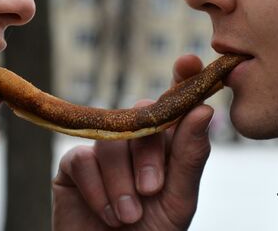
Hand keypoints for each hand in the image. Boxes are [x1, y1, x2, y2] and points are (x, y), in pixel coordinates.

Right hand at [52, 55, 212, 229]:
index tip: (188, 62)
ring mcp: (103, 150)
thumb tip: (203, 109)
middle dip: (148, 155)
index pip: (175, 104)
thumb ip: (189, 157)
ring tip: (129, 216)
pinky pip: (83, 159)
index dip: (182, 79)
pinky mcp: (74, 165)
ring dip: (122, 183)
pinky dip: (98, 189)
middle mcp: (135, 141)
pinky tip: (106, 213)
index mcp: (166, 145)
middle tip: (152, 191)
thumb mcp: (178, 201)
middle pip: (140, 117)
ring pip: (110, 140)